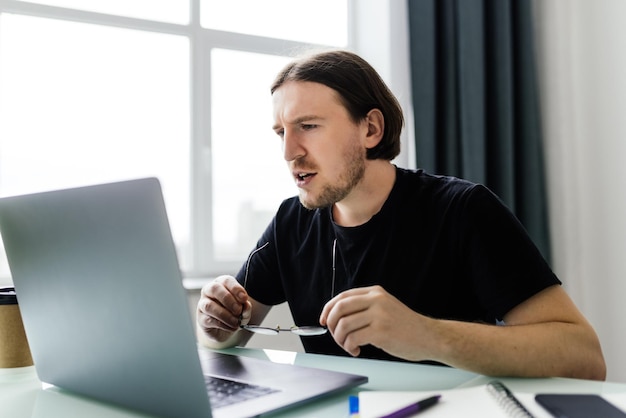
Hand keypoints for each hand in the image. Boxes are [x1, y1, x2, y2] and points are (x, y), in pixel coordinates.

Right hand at [197, 275, 251, 343]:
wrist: (226, 329)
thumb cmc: (234, 313)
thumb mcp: (244, 310)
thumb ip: (246, 307)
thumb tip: (246, 306)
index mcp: (222, 284)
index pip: (226, 280)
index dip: (236, 288)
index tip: (244, 298)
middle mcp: (209, 291)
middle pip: (214, 288)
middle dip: (228, 299)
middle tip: (238, 310)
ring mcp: (203, 305)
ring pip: (209, 306)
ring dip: (225, 314)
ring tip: (236, 322)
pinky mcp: (201, 319)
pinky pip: (209, 320)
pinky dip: (223, 325)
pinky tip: (231, 327)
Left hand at [319, 285, 433, 359]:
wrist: (429, 337)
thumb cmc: (406, 326)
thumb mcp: (385, 307)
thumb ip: (365, 308)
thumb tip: (336, 317)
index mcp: (375, 293)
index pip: (342, 297)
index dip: (328, 309)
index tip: (323, 320)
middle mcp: (376, 300)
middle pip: (339, 309)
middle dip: (331, 325)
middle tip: (336, 336)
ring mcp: (378, 315)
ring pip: (343, 325)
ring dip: (340, 340)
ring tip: (349, 346)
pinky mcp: (381, 331)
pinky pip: (353, 338)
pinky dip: (349, 347)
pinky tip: (357, 351)